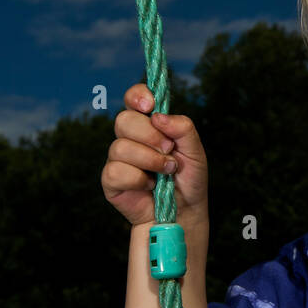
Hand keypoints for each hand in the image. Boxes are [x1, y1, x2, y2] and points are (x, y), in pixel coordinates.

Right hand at [102, 83, 208, 226]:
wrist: (184, 212)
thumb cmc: (188, 180)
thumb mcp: (195, 151)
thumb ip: (183, 128)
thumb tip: (158, 116)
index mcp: (150, 124)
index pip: (134, 98)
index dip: (138, 96)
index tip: (150, 106)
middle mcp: (131, 138)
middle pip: (124, 120)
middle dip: (150, 135)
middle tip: (169, 150)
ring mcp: (118, 158)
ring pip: (120, 147)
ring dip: (149, 160)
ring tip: (166, 171)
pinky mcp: (111, 180)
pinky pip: (115, 171)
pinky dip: (137, 179)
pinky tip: (148, 186)